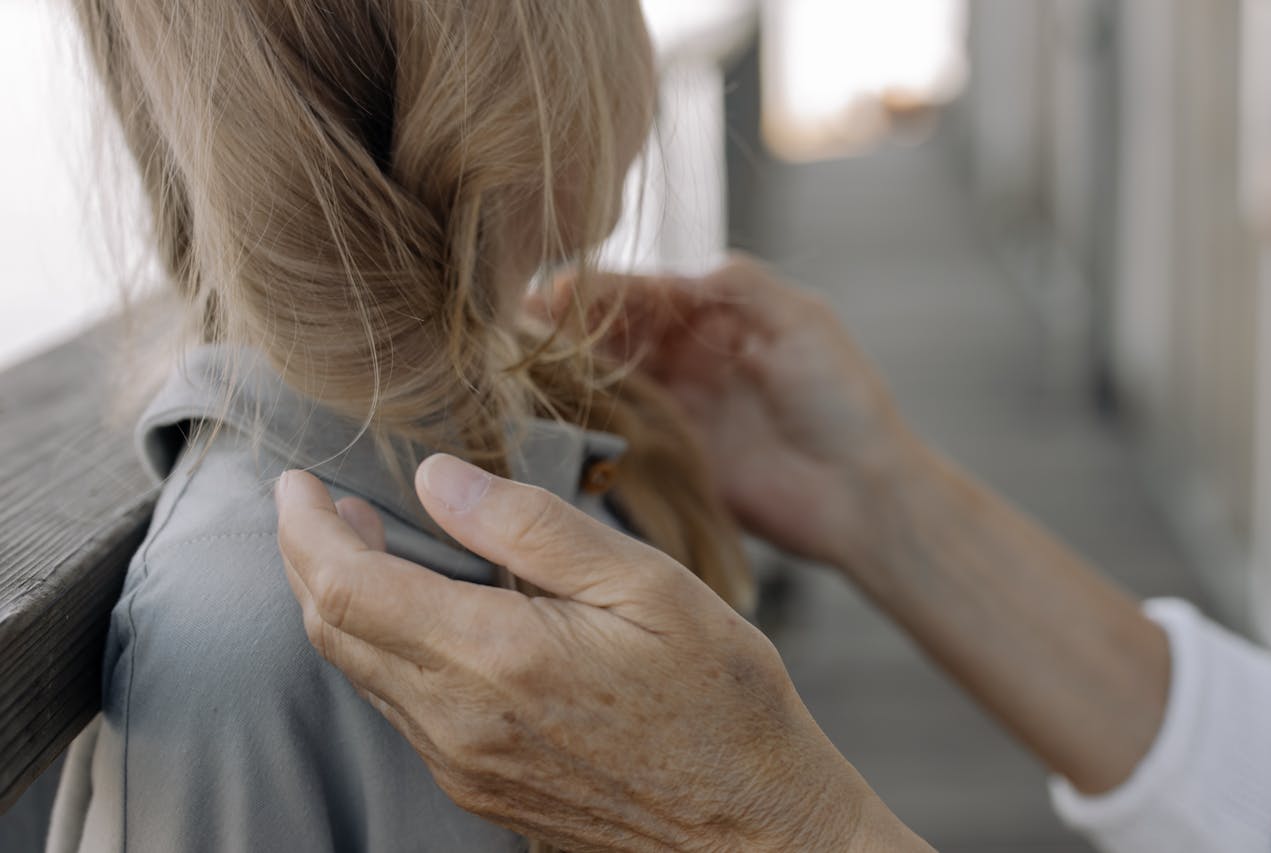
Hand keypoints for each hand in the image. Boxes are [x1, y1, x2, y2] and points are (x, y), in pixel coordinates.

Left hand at [276, 454, 925, 851]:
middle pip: (335, 630)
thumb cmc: (719, 699)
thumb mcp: (644, 584)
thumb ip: (530, 527)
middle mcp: (459, 722)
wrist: (754, 830)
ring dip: (344, 602)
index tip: (299, 483)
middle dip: (309, 558)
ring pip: (362, 672)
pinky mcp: (480, 788)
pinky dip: (385, 647)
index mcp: (496, 656)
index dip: (307, 527)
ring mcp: (464, 765)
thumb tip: (434, 478)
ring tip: (364, 542)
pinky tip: (421, 613)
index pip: (348, 585)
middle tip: (320, 504)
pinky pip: (401, 708)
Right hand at [540, 255, 915, 569]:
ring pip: (604, 379)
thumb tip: (675, 267)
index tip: (548, 294)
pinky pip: (614, 433)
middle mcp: (687, 356)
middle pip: (610, 332)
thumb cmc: (843, 401)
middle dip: (562, 328)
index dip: (594, 291)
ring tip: (513, 369)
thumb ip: (740, 285)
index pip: (641, 292)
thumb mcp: (802, 322)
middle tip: (509, 331)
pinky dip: (580, 423)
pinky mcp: (668, 457)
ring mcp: (675, 407)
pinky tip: (544, 419)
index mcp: (716, 315)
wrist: (863, 494)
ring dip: (562, 373)